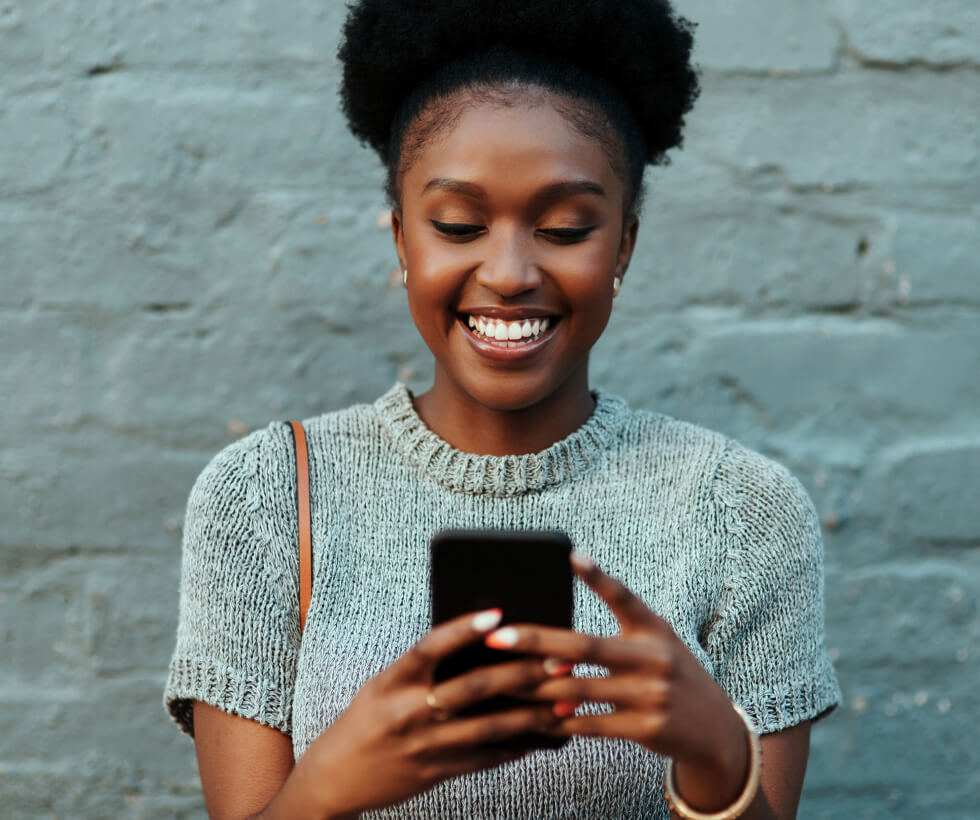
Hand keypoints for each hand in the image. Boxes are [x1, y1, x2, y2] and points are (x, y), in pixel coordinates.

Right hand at [304, 608, 561, 818]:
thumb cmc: (367, 719)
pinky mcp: (436, 773)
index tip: (497, 614)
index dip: (463, 629)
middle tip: (558, 659)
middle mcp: (409, 712)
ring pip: (489, 726)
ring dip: (532, 713)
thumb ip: (422, 668)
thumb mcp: (383, 685)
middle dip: (521, 673)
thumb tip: (478, 643)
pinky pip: (484, 757)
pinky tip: (540, 736)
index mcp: (392, 682)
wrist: (336, 777)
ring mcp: (424, 746)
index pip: (430, 647)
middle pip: (473, 687)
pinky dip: (514, 746)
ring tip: (564, 700)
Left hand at [484, 554, 750, 811]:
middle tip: (498, 637)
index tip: (570, 556)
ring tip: (501, 681)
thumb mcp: (657, 642)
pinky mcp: (646, 729)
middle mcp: (654, 658)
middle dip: (536, 641)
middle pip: (585, 646)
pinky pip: (590, 725)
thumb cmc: (670, 675)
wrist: (716, 730)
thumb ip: (619, 630)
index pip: (623, 596)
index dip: (597, 576)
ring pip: (578, 689)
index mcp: (654, 628)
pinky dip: (559, 722)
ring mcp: (651, 695)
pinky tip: (532, 718)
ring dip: (535, 687)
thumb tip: (554, 640)